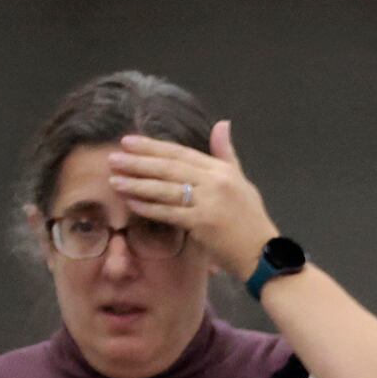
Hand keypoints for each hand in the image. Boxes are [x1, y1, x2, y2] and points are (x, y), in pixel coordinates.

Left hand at [106, 121, 278, 279]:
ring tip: (115, 180)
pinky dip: (149, 207)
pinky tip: (132, 203)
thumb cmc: (251, 219)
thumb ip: (226, 153)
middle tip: (113, 159)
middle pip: (169, 168)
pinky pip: (170, 213)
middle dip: (138, 163)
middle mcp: (215, 182)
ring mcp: (209, 203)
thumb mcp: (242, 181)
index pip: (181, 153)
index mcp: (221, 170)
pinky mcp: (203, 224)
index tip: (128, 142)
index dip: (152, 147)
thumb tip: (222, 123)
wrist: (264, 254)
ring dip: (138, 185)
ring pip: (166, 189)